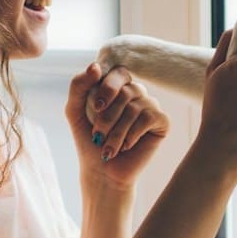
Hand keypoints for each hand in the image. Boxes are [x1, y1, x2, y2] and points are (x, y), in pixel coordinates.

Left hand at [67, 61, 169, 186]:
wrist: (102, 171)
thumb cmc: (89, 140)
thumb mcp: (74, 110)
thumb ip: (78, 86)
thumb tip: (95, 66)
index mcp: (117, 85)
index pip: (117, 72)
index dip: (107, 88)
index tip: (96, 108)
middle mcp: (136, 92)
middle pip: (125, 91)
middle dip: (108, 117)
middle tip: (98, 136)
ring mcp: (150, 105)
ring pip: (135, 107)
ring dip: (117, 132)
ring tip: (109, 148)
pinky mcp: (162, 121)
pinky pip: (149, 117)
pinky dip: (132, 135)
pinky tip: (127, 147)